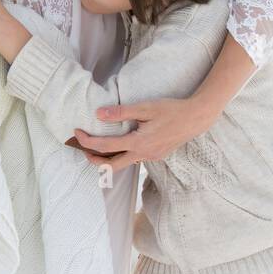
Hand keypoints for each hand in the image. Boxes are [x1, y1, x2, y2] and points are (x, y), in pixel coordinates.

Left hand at [70, 97, 219, 171]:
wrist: (196, 118)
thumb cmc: (171, 110)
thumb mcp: (145, 107)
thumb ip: (121, 112)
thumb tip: (98, 114)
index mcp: (138, 143)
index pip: (106, 147)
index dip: (87, 141)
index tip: (77, 133)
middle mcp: (143, 154)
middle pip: (111, 166)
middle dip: (94, 159)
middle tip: (82, 148)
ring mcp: (150, 157)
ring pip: (123, 164)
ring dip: (108, 158)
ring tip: (96, 146)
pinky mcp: (156, 155)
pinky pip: (133, 159)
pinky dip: (121, 155)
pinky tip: (119, 144)